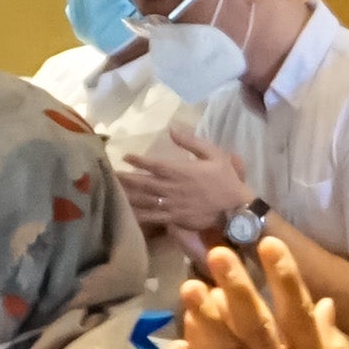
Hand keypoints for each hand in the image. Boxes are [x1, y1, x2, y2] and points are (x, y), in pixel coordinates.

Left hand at [124, 129, 250, 239]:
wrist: (236, 209)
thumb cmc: (226, 180)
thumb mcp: (214, 154)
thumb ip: (192, 142)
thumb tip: (172, 129)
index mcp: (181, 171)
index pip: (153, 164)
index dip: (138, 160)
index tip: (125, 156)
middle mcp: (172, 188)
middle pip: (143, 183)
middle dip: (126, 179)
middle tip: (111, 175)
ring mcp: (171, 205)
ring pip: (144, 200)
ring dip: (128, 195)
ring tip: (114, 191)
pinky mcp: (174, 218)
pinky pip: (152, 216)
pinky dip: (139, 215)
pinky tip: (127, 213)